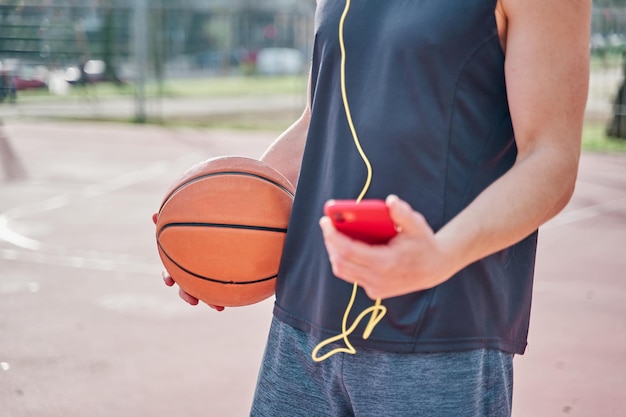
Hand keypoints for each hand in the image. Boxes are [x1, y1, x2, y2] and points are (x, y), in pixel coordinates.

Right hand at [153, 213, 223, 310]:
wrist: (220, 229)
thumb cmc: (198, 225)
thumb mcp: (184, 223)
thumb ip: (169, 221)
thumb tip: (153, 214)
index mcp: (182, 261)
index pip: (170, 273)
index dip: (169, 278)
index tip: (170, 282)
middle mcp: (192, 271)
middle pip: (186, 287)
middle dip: (188, 295)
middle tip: (194, 301)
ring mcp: (205, 275)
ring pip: (205, 292)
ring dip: (210, 301)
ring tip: (219, 308)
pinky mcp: (221, 276)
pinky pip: (221, 289)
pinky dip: (223, 297)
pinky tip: (229, 303)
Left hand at [319, 195, 453, 299]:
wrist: (436, 268)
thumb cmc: (423, 243)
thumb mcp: (417, 224)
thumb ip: (402, 212)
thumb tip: (390, 201)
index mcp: (385, 263)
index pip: (348, 251)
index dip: (332, 236)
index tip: (325, 220)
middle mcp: (378, 279)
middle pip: (340, 263)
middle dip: (330, 243)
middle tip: (327, 225)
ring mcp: (376, 288)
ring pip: (343, 272)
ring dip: (334, 252)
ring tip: (333, 235)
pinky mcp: (375, 292)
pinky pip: (352, 276)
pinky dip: (346, 261)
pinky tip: (346, 246)